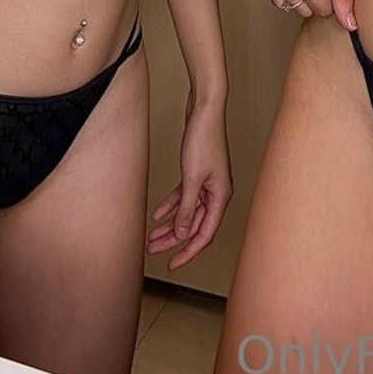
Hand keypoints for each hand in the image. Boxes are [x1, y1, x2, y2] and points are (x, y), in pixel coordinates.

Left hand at [147, 102, 230, 270]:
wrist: (204, 109)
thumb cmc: (203, 139)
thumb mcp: (192, 178)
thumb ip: (187, 208)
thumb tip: (182, 234)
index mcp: (220, 197)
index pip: (204, 234)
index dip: (188, 252)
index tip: (172, 264)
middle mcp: (216, 192)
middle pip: (194, 224)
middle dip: (173, 240)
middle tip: (153, 250)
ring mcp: (207, 182)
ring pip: (187, 211)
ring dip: (170, 224)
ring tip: (151, 237)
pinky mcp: (197, 171)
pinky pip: (184, 196)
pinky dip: (171, 205)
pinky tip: (157, 214)